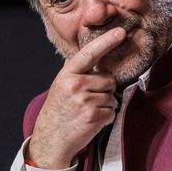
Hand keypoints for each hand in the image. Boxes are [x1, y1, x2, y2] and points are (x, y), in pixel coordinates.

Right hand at [27, 27, 125, 168]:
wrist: (51, 139)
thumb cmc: (59, 110)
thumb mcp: (62, 85)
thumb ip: (79, 72)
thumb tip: (100, 60)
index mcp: (68, 74)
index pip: (90, 53)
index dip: (106, 41)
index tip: (120, 32)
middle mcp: (76, 85)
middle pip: (109, 79)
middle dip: (104, 89)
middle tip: (87, 100)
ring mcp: (85, 101)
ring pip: (112, 96)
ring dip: (105, 105)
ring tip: (87, 111)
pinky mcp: (94, 117)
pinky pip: (112, 111)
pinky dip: (105, 117)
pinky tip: (90, 121)